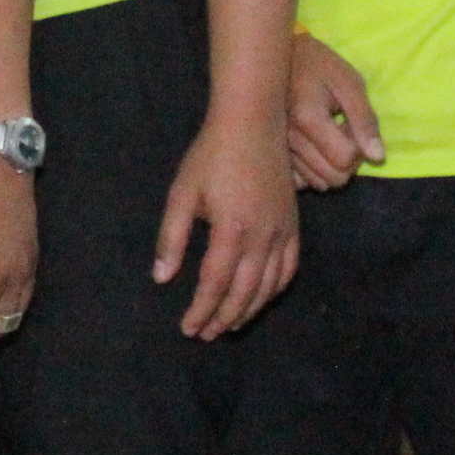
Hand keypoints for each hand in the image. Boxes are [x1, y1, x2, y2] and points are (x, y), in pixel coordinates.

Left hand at [154, 111, 299, 338]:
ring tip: (229, 325)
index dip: (201, 310)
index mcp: (232, 229)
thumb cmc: (212, 154)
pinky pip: (289, 267)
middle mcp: (262, 236)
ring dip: (248, 310)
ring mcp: (282, 230)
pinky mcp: (293, 223)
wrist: (253, 121)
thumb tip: (161, 278)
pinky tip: (260, 298)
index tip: (187, 328)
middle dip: (223, 318)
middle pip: (243, 292)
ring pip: (268, 285)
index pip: (215, 283)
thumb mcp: (183, 194)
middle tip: (205, 334)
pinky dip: (275, 289)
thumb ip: (172, 238)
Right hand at [285, 32, 384, 188]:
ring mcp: (278, 149)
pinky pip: (301, 183)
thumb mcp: (350, 83)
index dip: (358, 145)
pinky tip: (314, 149)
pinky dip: (314, 171)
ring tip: (327, 137)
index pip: (346, 159)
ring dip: (331, 165)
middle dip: (348, 160)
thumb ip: (365, 120)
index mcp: (307, 119)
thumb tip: (378, 157)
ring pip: (319, 183)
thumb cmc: (318, 65)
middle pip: (334, 178)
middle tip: (342, 131)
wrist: (278, 58)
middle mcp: (288, 140)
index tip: (351, 122)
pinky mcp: (275, 155)